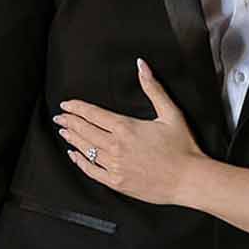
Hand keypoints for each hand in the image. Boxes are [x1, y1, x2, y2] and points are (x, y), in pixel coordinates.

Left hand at [55, 61, 203, 205]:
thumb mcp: (170, 113)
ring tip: (64, 131)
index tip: (67, 104)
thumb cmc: (183, 147)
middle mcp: (116, 146)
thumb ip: (153, 88)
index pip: (93, 114)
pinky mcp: (117, 182)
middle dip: (70, 122)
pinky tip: (74, 155)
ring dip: (73, 139)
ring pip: (86, 149)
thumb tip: (142, 65)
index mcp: (126, 127)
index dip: (77, 108)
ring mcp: (115, 166)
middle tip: (60, 117)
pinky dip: (80, 162)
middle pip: (85, 130)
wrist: (189, 179)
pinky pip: (91, 171)